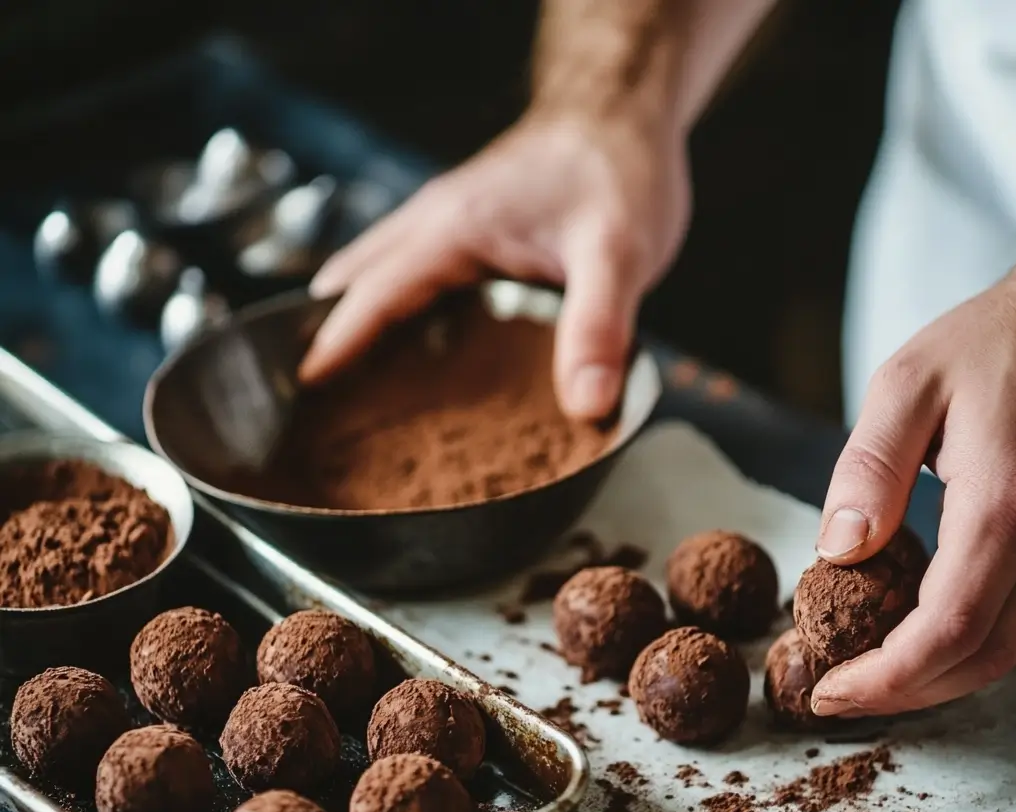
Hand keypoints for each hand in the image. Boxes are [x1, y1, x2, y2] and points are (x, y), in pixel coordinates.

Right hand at [300, 111, 690, 419]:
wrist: (625, 115)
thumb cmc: (619, 170)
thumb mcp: (618, 254)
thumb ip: (599, 329)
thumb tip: (586, 405)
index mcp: (455, 229)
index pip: (375, 292)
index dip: (339, 341)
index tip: (304, 383)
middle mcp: (439, 222)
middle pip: (359, 278)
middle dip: (329, 328)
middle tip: (315, 391)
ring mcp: (451, 222)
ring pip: (381, 269)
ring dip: (358, 314)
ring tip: (351, 379)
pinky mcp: (471, 230)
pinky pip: (412, 268)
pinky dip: (395, 304)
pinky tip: (416, 345)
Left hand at [812, 262, 1015, 716]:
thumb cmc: (983, 346)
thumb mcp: (905, 388)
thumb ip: (870, 469)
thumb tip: (838, 551)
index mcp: (1006, 504)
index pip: (948, 625)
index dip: (887, 677)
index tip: (829, 692)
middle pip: (985, 655)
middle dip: (907, 691)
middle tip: (839, 695)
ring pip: (1013, 649)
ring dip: (939, 677)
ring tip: (869, 674)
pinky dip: (969, 645)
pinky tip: (919, 638)